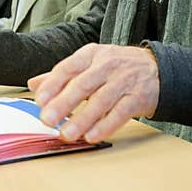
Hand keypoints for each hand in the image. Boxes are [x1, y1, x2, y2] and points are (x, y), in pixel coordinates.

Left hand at [29, 44, 159, 142]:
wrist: (157, 69)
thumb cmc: (117, 68)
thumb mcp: (90, 64)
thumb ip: (62, 75)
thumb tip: (33, 84)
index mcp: (91, 54)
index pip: (68, 67)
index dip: (52, 85)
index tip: (39, 101)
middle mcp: (108, 64)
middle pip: (83, 84)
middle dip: (63, 103)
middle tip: (48, 120)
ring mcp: (125, 80)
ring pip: (101, 100)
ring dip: (82, 119)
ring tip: (67, 134)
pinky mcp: (139, 97)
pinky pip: (120, 113)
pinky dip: (105, 126)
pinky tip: (92, 136)